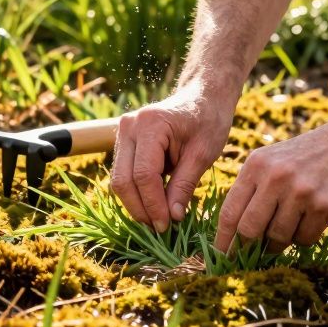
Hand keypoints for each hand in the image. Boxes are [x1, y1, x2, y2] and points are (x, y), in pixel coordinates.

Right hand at [111, 85, 235, 232]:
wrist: (202, 97)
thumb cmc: (208, 121)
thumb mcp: (203, 154)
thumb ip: (184, 186)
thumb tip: (171, 218)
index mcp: (151, 124)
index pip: (144, 175)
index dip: (154, 204)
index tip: (168, 225)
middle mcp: (129, 126)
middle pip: (123, 180)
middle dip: (140, 208)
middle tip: (160, 229)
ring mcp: (122, 132)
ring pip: (119, 180)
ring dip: (136, 203)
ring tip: (158, 220)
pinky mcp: (123, 141)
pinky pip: (123, 173)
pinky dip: (136, 192)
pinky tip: (153, 205)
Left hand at [213, 122, 327, 251]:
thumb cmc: (310, 154)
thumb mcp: (273, 160)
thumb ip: (253, 190)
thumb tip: (234, 235)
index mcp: (256, 165)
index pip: (230, 211)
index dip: (223, 240)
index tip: (221, 257)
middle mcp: (275, 177)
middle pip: (249, 231)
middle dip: (248, 248)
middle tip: (253, 255)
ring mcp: (301, 192)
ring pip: (278, 238)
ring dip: (281, 241)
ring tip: (292, 222)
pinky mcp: (325, 205)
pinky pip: (304, 239)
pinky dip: (305, 236)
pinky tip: (312, 218)